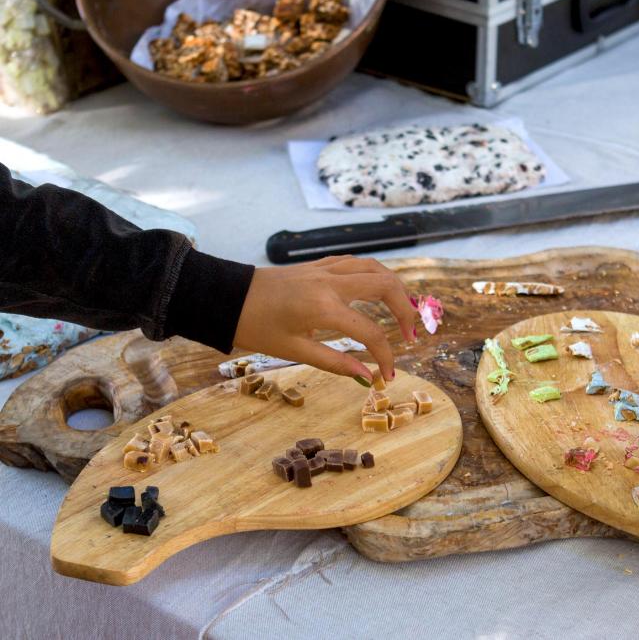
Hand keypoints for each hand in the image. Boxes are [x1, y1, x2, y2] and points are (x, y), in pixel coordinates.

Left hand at [233, 256, 415, 383]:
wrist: (227, 297)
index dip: (386, 357)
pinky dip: (374, 274)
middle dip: (405, 311)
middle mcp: (330, 282)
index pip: (371, 333)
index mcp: (324, 308)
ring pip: (374, 267)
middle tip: (410, 336)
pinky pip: (356, 262)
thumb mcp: (293, 350)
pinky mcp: (318, 264)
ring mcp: (325, 269)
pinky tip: (376, 289)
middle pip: (386, 286)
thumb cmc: (255, 327)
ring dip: (394, 287)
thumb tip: (366, 376)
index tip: (388, 376)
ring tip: (401, 311)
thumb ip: (335, 362)